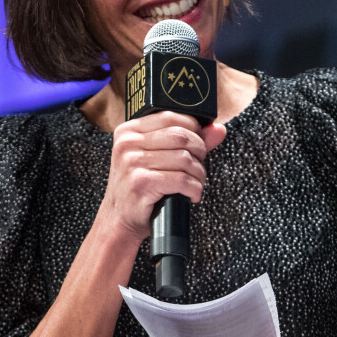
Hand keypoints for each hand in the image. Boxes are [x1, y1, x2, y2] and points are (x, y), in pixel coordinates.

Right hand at [98, 111, 225, 242]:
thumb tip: (217, 129)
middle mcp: (128, 143)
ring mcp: (133, 163)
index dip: (193, 129)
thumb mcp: (157, 158)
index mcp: (129, 131)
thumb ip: (187, 140)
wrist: (119, 219)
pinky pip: (181, 180)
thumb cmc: (140, 187)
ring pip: (184, 159)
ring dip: (199, 174)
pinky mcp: (141, 183)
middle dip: (199, 152)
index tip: (199, 144)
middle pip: (181, 136)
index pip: (170, 117)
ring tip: (196, 183)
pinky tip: (191, 194)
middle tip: (198, 166)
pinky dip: (194, 188)